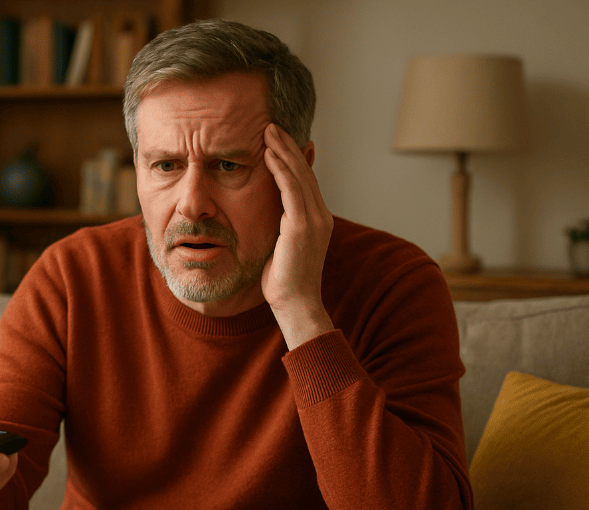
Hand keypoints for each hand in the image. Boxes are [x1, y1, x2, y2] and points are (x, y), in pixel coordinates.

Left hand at [261, 123, 334, 348]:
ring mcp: (314, 220)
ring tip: (269, 131)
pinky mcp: (302, 226)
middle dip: (288, 147)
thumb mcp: (281, 246)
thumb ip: (280, 225)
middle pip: (304, 172)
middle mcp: (320, 215)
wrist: (295, 304)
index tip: (278, 140)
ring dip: (283, 151)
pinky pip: (291, 189)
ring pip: (299, 176)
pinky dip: (280, 169)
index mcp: (317, 219)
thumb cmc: (283, 281)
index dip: (293, 158)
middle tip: (272, 126)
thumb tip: (268, 214)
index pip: (305, 181)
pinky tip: (269, 154)